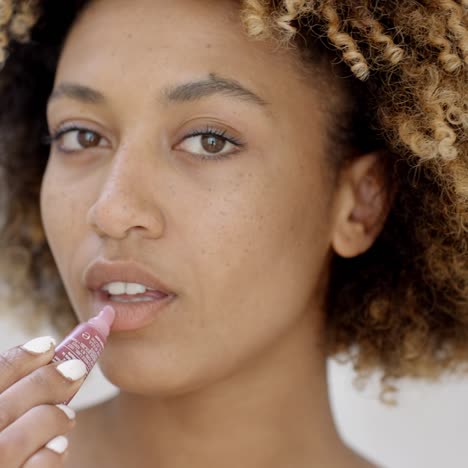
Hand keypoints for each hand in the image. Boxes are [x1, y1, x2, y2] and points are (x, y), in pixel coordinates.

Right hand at [0, 336, 86, 466]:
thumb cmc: (4, 436)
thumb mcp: (0, 410)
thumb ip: (8, 394)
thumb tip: (43, 356)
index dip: (18, 360)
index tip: (46, 345)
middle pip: (1, 410)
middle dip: (44, 383)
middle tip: (75, 369)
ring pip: (14, 444)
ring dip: (50, 421)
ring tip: (68, 416)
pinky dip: (50, 456)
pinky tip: (59, 446)